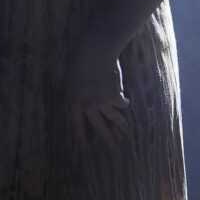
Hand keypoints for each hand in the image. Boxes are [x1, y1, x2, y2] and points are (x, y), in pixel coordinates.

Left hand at [66, 34, 129, 150]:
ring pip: (114, 120)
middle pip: (99, 127)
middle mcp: (88, 106)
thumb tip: (87, 108)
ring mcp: (102, 103)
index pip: (77, 125)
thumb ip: (79, 95)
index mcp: (74, 102)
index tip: (86, 147)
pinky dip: (125, 104)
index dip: (82, 136)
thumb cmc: (82, 61)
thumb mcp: (73, 80)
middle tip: (113, 148)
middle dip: (107, 138)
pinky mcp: (115, 97)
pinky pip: (122, 105)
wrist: (95, 51)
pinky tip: (126, 104)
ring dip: (121, 127)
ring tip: (125, 132)